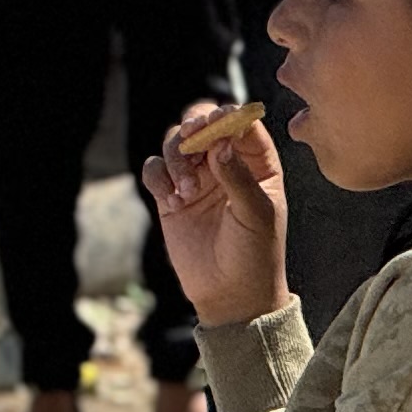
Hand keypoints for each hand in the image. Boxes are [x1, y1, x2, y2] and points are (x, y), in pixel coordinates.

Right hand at [139, 102, 293, 330]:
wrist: (230, 295)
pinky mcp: (170, 196)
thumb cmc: (255, 254)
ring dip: (176, 158)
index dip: (228, 116)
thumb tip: (220, 142)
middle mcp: (225, 165)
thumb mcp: (256, 215)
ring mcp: (196, 179)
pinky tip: (172, 201)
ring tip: (186, 192)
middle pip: (202, 125)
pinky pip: (154, 169)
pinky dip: (158, 177)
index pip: (242, 126)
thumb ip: (239, 177)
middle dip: (193, 126)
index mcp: (257, 165)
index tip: (218, 119)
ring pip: (175, 143)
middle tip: (191, 137)